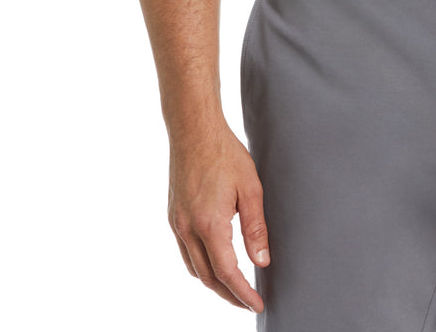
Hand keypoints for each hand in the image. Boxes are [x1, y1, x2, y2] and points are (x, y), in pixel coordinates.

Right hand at [167, 121, 269, 311]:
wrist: (194, 131)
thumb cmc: (225, 154)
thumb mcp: (250, 188)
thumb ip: (256, 228)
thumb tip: (262, 262)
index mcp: (210, 224)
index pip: (228, 273)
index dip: (244, 294)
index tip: (258, 305)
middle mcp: (188, 229)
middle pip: (208, 277)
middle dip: (229, 295)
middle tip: (249, 303)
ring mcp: (177, 224)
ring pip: (194, 268)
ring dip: (214, 283)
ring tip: (234, 289)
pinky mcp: (173, 216)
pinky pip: (186, 252)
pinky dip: (201, 266)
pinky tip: (215, 263)